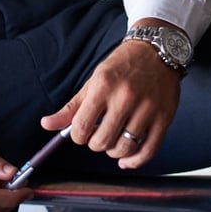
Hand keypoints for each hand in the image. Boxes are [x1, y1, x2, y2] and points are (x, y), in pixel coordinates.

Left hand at [40, 21, 182, 169]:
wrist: (157, 49)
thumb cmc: (122, 65)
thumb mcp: (93, 80)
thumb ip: (71, 107)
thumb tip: (46, 124)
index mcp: (103, 86)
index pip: (81, 127)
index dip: (77, 135)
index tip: (81, 131)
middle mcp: (125, 97)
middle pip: (102, 141)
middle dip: (95, 143)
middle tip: (98, 133)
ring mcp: (147, 109)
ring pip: (124, 148)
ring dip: (114, 152)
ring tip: (113, 141)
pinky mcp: (164, 118)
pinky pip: (148, 151)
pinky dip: (135, 161)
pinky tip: (127, 158)